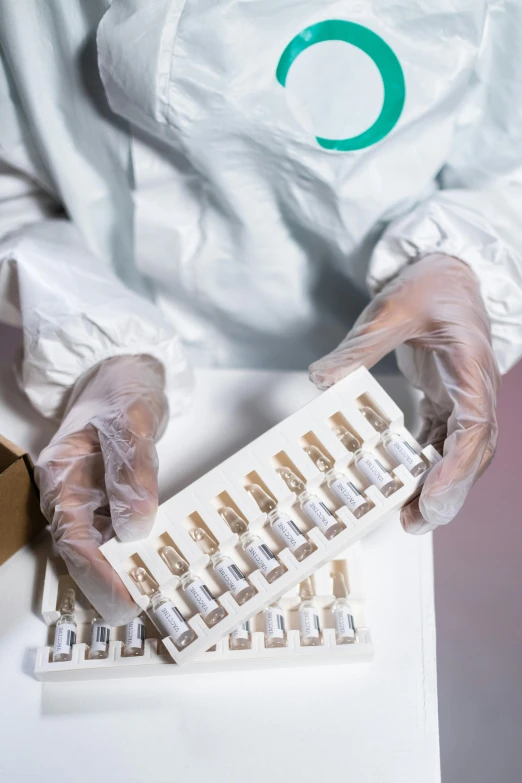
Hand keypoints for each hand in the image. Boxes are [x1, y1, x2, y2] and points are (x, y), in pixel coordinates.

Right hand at [35, 355, 167, 623]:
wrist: (127, 371)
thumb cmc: (122, 390)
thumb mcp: (130, 425)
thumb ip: (131, 473)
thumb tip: (135, 526)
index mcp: (61, 475)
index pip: (72, 537)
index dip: (95, 572)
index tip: (121, 596)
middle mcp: (70, 491)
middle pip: (81, 548)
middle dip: (105, 582)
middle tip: (135, 608)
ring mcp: (89, 494)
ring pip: (98, 543)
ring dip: (120, 569)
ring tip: (150, 592)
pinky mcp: (109, 494)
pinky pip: (117, 527)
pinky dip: (135, 546)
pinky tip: (156, 559)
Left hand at [309, 254, 499, 532]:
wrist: (446, 271)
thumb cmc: (427, 286)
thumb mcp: (390, 309)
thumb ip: (359, 346)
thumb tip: (320, 379)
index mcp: (470, 368)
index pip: (474, 428)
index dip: (455, 467)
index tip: (430, 495)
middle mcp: (475, 389)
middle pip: (473, 452)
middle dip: (449, 491)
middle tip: (415, 521)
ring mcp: (465, 396)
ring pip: (462, 452)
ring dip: (440, 486)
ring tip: (409, 516)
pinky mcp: (450, 399)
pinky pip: (445, 440)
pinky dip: (430, 465)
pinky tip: (407, 485)